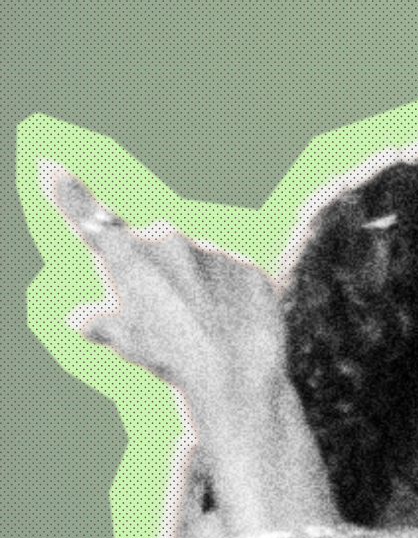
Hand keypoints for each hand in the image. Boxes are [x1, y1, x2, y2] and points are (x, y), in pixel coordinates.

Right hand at [43, 167, 285, 419]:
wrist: (232, 373)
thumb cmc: (167, 357)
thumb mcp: (120, 340)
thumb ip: (97, 321)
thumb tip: (82, 319)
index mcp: (127, 253)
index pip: (89, 217)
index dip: (67, 192)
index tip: (48, 164)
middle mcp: (168, 240)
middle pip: (155, 252)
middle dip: (156, 275)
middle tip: (166, 316)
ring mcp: (213, 251)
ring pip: (198, 266)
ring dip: (196, 288)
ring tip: (202, 328)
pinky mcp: (249, 268)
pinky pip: (234, 280)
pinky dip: (230, 299)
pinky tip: (231, 326)